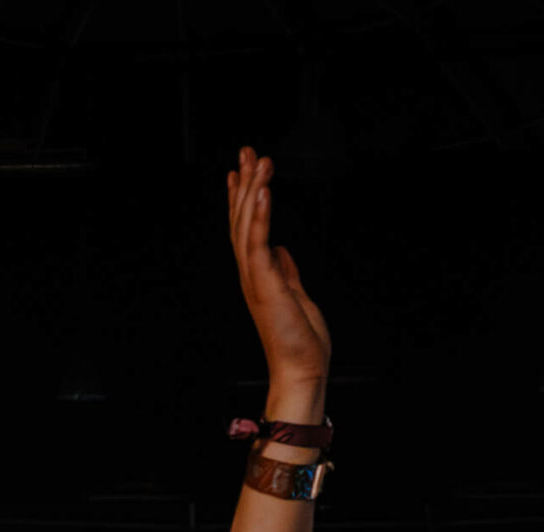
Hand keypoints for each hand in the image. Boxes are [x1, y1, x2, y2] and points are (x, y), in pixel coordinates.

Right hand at [226, 147, 330, 387]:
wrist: (301, 368)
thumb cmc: (300, 340)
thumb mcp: (296, 296)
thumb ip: (286, 272)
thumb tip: (282, 252)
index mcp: (257, 275)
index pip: (246, 229)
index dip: (243, 198)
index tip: (243, 171)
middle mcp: (251, 273)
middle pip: (242, 220)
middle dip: (244, 183)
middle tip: (247, 151)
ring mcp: (255, 278)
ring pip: (247, 225)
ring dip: (252, 190)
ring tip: (258, 161)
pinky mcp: (265, 284)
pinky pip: (258, 243)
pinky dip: (260, 215)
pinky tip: (262, 191)